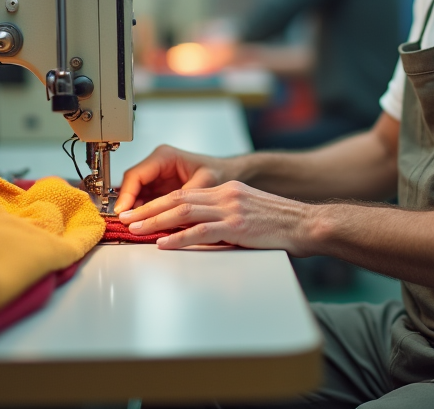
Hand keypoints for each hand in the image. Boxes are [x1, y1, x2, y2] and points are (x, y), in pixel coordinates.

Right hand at [113, 145, 235, 214]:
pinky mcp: (157, 188)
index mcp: (165, 156)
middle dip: (127, 204)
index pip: (136, 174)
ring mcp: (155, 176)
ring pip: (135, 194)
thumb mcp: (205, 182)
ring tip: (133, 226)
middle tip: (125, 223)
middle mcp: (156, 164)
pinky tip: (143, 224)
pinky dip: (142, 212)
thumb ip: (188, 195)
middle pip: (132, 184)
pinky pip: (143, 200)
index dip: (127, 194)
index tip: (123, 211)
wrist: (225, 174)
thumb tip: (174, 212)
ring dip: (133, 210)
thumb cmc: (216, 171)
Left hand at [117, 180, 319, 255]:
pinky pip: (201, 231)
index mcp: (226, 190)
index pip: (184, 193)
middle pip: (178, 199)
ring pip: (184, 212)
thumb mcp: (247, 211)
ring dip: (156, 221)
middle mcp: (226, 195)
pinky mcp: (237, 226)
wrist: (305, 224)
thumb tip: (194, 230)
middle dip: (149, 210)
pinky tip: (164, 243)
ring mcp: (231, 209)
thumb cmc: (279, 223)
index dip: (157, 202)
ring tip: (136, 229)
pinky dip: (178, 237)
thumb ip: (222, 216)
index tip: (139, 211)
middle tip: (127, 219)